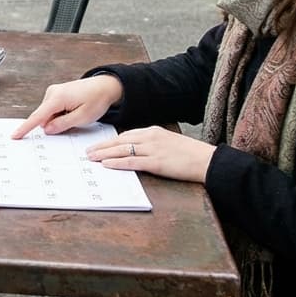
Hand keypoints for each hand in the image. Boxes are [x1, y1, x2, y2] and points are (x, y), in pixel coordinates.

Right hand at [11, 75, 122, 137]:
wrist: (106, 86)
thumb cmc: (97, 99)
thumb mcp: (82, 117)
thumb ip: (62, 124)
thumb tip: (46, 129)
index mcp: (57, 98)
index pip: (37, 117)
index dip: (25, 128)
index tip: (15, 135)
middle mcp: (52, 93)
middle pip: (44, 117)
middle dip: (54, 125)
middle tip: (74, 122)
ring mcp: (54, 92)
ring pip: (49, 115)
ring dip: (59, 120)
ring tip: (76, 113)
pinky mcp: (56, 94)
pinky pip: (53, 110)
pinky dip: (61, 114)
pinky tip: (73, 110)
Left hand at [86, 126, 215, 183]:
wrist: (208, 160)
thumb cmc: (191, 154)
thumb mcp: (170, 143)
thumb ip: (153, 145)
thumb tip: (137, 152)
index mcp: (154, 131)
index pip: (126, 135)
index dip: (111, 141)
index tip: (99, 145)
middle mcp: (151, 137)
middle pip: (120, 141)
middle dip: (102, 146)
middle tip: (88, 151)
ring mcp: (153, 149)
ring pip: (122, 150)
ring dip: (104, 154)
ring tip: (91, 158)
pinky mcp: (157, 163)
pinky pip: (132, 162)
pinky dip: (117, 163)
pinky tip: (106, 165)